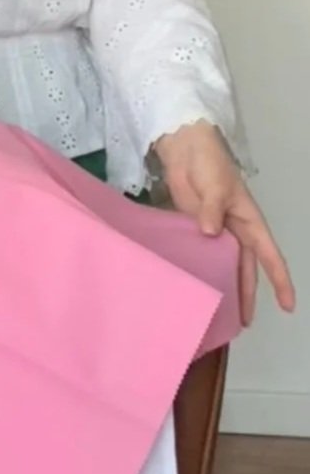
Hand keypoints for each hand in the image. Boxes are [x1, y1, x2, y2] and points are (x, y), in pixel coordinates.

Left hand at [154, 121, 295, 324]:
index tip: (288, 306)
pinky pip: (200, 255)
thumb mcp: (217, 185)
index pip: (269, 256)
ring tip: (219, 314)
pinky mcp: (194, 229)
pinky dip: (200, 272)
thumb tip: (210, 232)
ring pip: (223, 266)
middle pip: (245, 269)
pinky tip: (194, 288)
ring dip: (223, 287)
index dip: (280, 281)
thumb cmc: (209, 164)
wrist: (185, 149)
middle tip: (243, 324)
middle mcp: (235, 231)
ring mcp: (214, 232)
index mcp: (249, 222)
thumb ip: (213, 208)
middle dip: (246, 295)